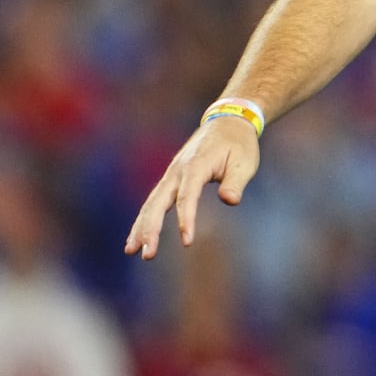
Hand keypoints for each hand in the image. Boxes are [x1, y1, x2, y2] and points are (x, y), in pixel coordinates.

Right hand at [124, 117, 260, 258]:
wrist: (228, 122)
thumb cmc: (239, 144)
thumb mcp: (244, 161)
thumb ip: (235, 182)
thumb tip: (230, 200)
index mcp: (197, 164)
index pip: (187, 195)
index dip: (186, 218)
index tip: (187, 241)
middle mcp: (178, 170)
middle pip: (159, 201)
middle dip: (151, 228)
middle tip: (146, 253)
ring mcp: (172, 174)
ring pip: (151, 203)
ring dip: (141, 226)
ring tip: (131, 251)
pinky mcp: (171, 179)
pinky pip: (154, 201)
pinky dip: (145, 219)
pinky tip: (137, 238)